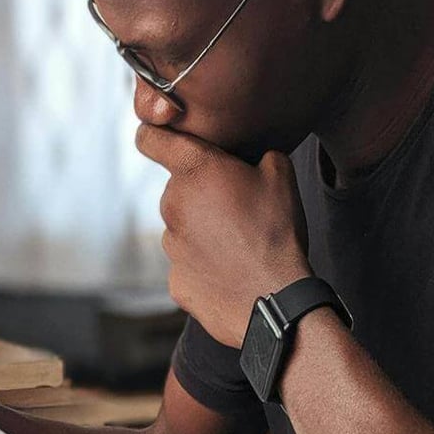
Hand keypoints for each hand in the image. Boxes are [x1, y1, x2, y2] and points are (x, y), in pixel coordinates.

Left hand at [136, 124, 311, 347]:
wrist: (274, 298)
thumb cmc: (276, 232)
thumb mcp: (281, 176)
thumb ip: (260, 155)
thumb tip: (257, 159)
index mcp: (194, 171)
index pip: (151, 140)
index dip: (154, 135)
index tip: (160, 138)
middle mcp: (172, 204)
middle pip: (179, 190)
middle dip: (202, 194)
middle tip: (238, 209)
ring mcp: (169, 245)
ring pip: (183, 229)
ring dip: (204, 232)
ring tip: (241, 245)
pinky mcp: (175, 280)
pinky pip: (188, 265)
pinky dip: (206, 266)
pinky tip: (233, 272)